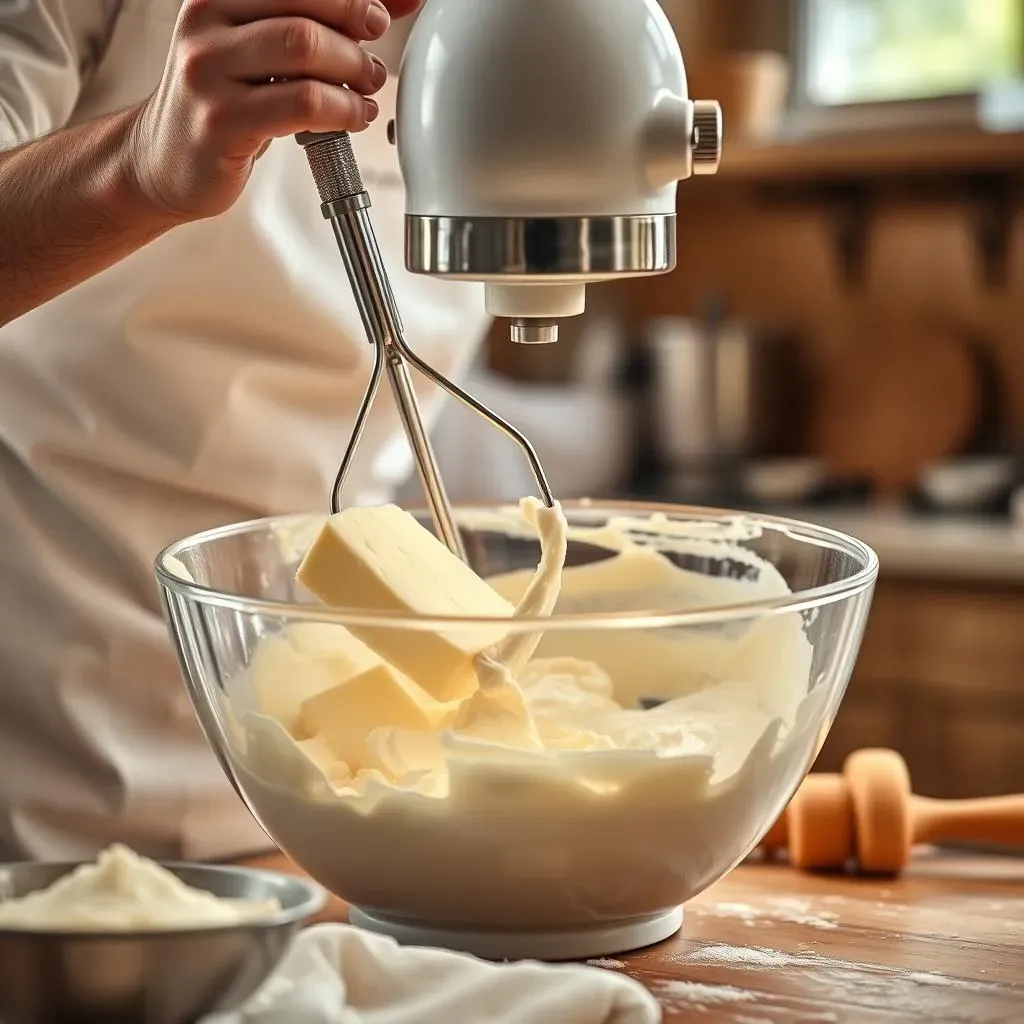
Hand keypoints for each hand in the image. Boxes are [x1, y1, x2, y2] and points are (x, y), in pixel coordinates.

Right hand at [130, 0, 421, 221]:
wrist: (166, 160)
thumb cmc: (224, 101)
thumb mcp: (263, 46)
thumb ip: (317, 17)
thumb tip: (392, 2)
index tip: (381, 13)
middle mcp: (206, 21)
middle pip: (306, 6)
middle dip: (356, 28)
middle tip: (372, 58)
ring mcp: (208, 71)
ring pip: (305, 48)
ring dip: (353, 70)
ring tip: (366, 89)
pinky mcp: (222, 121)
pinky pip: (303, 104)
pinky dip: (343, 109)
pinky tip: (353, 116)